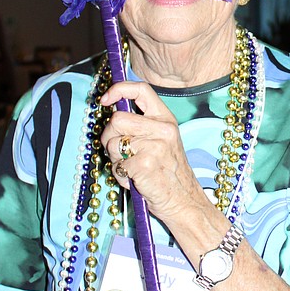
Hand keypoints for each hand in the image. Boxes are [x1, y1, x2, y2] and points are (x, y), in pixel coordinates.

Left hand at [99, 80, 208, 226]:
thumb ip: (142, 124)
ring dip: (114, 158)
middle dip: (109, 136)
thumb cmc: (168, 173)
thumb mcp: (162, 141)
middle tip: (118, 151)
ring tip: (132, 168)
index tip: (105, 100)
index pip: (141, 90)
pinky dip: (119, 175)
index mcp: (166, 119)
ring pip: (112, 142)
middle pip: (117, 119)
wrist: (183, 201)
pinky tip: (134, 179)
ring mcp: (154, 146)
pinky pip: (116, 164)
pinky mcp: (144, 164)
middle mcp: (163, 129)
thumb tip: (112, 113)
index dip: (118, 90)